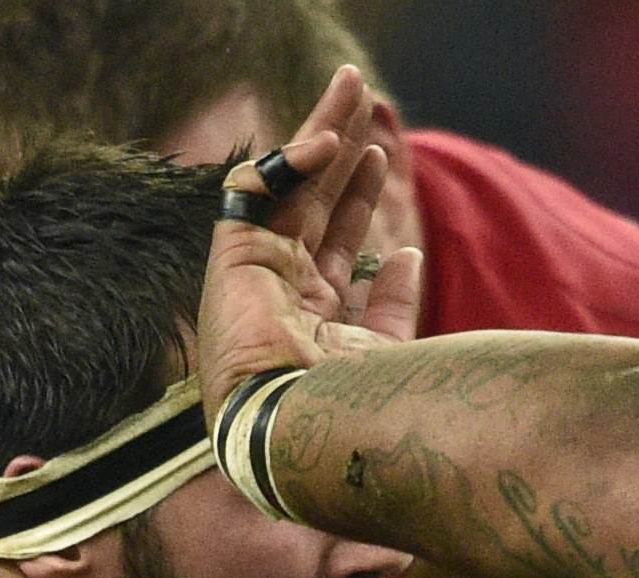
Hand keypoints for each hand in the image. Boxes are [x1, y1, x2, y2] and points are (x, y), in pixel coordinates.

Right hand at [200, 66, 421, 418]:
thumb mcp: (383, 352)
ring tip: (349, 87)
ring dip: (317, 132)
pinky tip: (326, 145)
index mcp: (313, 308)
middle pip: (313, 198)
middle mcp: (280, 286)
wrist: (297, 429)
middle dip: (338, 143)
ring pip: (285, 183)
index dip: (358, 194)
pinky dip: (286, 162)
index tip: (382, 156)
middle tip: (360, 91)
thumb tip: (407, 252)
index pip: (335, 234)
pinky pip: (252, 189)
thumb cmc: (342, 407)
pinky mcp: (232, 256)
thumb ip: (392, 304)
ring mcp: (254, 270)